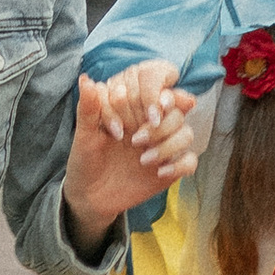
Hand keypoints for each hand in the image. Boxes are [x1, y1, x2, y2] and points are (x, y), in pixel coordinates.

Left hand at [63, 64, 197, 237]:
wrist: (89, 194)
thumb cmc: (85, 159)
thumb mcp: (84, 134)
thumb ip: (88, 108)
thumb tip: (85, 79)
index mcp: (135, 108)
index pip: (160, 90)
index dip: (159, 94)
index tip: (153, 107)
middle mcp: (153, 123)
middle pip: (176, 111)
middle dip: (160, 126)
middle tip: (135, 141)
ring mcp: (164, 145)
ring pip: (186, 133)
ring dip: (168, 146)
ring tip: (143, 160)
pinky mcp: (170, 167)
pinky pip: (190, 161)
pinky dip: (179, 166)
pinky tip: (159, 173)